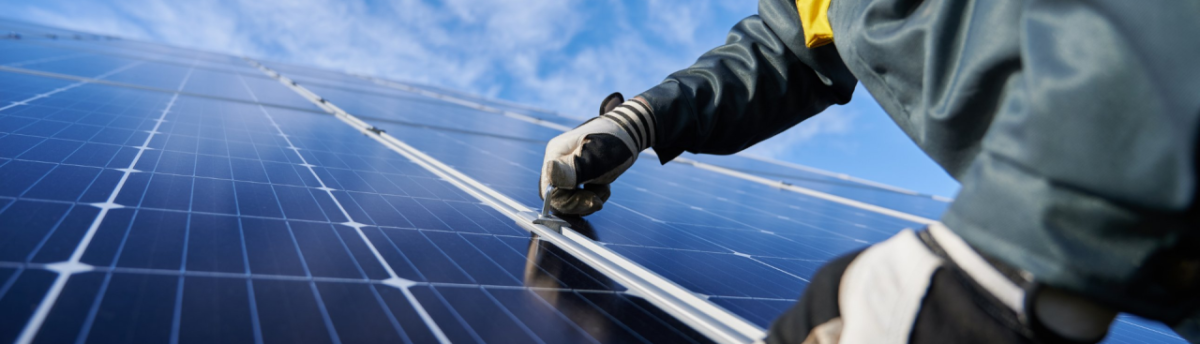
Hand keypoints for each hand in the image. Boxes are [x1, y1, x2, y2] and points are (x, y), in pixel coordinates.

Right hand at [539, 93, 655, 214]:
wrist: (630, 128)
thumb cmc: (614, 141)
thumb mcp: (596, 157)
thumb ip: (573, 169)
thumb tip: (551, 174)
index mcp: (555, 154)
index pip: (551, 191)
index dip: (571, 203)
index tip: (595, 201)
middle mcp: (556, 161)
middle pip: (559, 196)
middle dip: (583, 201)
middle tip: (603, 194)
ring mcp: (566, 167)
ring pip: (570, 197)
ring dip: (590, 197)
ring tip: (605, 185)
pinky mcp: (578, 173)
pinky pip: (579, 194)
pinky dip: (593, 194)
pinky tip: (604, 185)